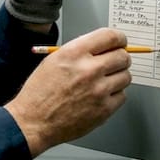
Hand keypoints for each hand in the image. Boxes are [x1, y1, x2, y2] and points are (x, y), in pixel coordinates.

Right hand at [5, 28, 132, 156]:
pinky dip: (114, 96)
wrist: (33, 122)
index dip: (119, 39)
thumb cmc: (39, 93)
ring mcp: (98, 90)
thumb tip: (103, 48)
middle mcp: (88, 69)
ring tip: (102, 82)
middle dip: (119, 59)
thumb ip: (79, 51)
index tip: (120, 42)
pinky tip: (99, 97)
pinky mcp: (104, 109)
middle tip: (112, 64)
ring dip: (117, 78)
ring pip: (126, 76)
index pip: (110, 37)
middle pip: (123, 56)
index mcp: (73, 53)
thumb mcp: (53, 61)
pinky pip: (122, 96)